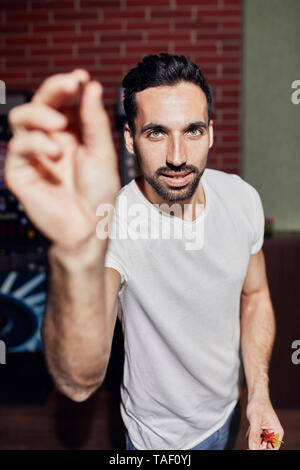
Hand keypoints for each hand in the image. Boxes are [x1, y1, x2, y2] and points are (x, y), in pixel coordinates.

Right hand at [5, 69, 120, 250]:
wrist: (89, 226)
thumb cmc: (97, 191)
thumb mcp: (101, 152)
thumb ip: (94, 120)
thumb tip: (90, 85)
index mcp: (69, 133)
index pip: (61, 101)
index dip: (67, 86)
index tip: (81, 77)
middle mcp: (48, 139)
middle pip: (40, 103)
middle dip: (53, 90)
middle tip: (69, 84)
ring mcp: (32, 154)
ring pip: (21, 119)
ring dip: (39, 114)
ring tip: (59, 124)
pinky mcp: (20, 171)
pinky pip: (19, 146)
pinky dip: (36, 143)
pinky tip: (55, 152)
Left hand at [246, 395, 283, 449]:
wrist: (256, 395)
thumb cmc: (258, 404)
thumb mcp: (255, 420)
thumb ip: (254, 435)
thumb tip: (253, 447)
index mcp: (276, 432)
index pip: (273, 449)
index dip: (262, 450)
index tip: (252, 448)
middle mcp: (273, 433)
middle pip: (266, 447)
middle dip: (257, 446)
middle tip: (249, 443)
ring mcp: (267, 431)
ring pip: (260, 443)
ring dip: (254, 440)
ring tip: (251, 430)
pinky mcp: (262, 429)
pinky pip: (257, 438)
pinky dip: (252, 436)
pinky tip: (249, 431)